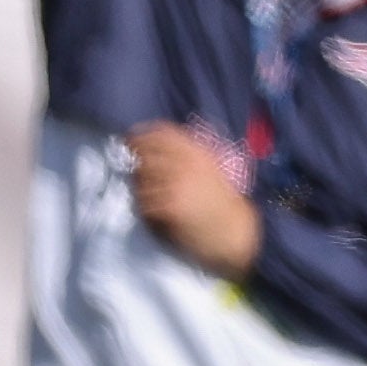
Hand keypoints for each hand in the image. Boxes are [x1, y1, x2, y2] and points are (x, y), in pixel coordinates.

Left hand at [123, 122, 261, 276]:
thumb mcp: (212, 168)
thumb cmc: (224, 202)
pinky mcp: (169, 207)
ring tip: (150, 196)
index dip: (142, 135)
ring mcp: (176, 185)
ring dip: (140, 188)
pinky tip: (156, 213)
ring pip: (140, 179)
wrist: (234, 232)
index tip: (131, 140)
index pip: (162, 132)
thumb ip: (190, 153)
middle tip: (138, 172)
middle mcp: (186, 164)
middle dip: (137, 163)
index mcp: (198, 152)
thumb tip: (159, 139)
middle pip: (145, 154)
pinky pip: (143, 202)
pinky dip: (145, 207)